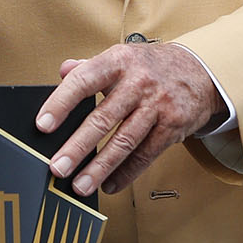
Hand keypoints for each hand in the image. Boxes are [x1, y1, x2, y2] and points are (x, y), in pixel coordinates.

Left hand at [35, 42, 221, 195]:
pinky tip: (109, 184)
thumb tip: (63, 71)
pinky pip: (146, 155)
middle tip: (58, 167)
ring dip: (100, 168)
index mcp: (118, 61)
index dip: (61, 103)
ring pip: (124, 142)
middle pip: (103, 118)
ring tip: (81, 185)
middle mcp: (138, 82)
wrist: (200, 70)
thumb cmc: (151, 66)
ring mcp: (157, 105)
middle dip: (78, 146)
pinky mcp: (173, 127)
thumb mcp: (120, 57)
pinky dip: (126, 173)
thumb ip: (89, 66)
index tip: (43, 125)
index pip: (83, 81)